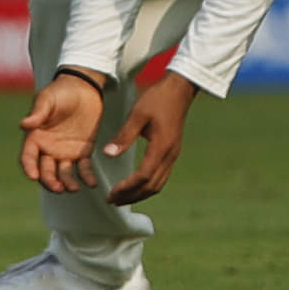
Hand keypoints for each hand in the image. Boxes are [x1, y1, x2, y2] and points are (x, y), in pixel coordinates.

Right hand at [19, 74, 105, 192]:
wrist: (84, 88)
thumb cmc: (60, 92)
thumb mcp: (47, 100)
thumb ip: (38, 113)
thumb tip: (24, 124)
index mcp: (35, 138)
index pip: (28, 157)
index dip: (29, 167)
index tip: (33, 176)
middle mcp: (48, 149)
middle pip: (45, 170)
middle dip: (50, 181)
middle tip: (58, 188)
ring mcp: (65, 152)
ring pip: (63, 173)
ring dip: (67, 182)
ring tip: (74, 188)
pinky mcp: (83, 151)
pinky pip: (83, 167)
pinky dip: (87, 176)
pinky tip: (92, 183)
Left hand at [106, 71, 199, 204]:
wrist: (180, 89)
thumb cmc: (158, 99)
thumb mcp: (138, 114)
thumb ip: (124, 136)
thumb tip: (108, 155)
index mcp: (161, 147)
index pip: (143, 176)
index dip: (126, 188)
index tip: (110, 193)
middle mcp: (170, 155)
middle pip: (152, 186)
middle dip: (131, 196)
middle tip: (112, 201)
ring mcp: (173, 154)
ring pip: (158, 184)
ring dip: (140, 194)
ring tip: (122, 197)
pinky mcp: (172, 151)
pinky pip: (161, 176)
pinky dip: (147, 185)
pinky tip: (135, 184)